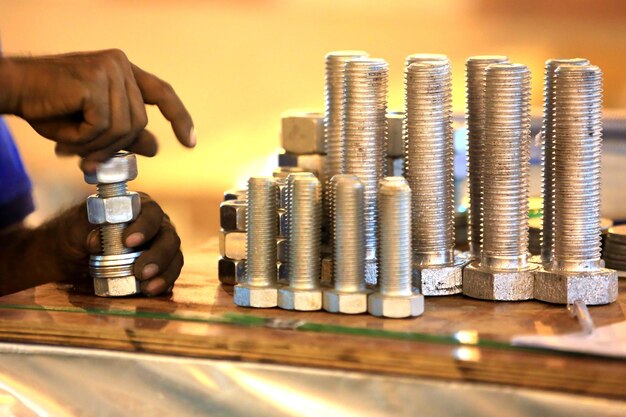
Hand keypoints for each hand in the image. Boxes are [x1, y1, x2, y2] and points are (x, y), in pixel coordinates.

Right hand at [1, 49, 194, 168]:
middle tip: (88, 159)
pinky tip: (66, 137)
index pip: (162, 93)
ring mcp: (110, 70)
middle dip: (114, 147)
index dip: (179, 117)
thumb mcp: (94, 125)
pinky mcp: (95, 81)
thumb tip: (155, 147)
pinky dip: (84, 140)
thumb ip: (124, 133)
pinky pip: (102, 126)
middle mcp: (121, 65)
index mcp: (124, 71)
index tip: (190, 142)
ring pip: (123, 128)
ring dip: (96, 146)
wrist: (14, 90)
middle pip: (138, 123)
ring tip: (71, 147)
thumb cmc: (50, 107)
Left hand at [61, 193, 182, 295]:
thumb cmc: (79, 231)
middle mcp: (157, 226)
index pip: (151, 213)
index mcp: (140, 209)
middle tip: (141, 271)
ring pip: (174, 257)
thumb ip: (85, 228)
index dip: (145, 226)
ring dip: (164, 273)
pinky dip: (163, 283)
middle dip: (158, 255)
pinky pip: (169, 274)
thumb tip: (97, 241)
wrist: (76, 253)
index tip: (128, 242)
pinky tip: (151, 290)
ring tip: (147, 287)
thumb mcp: (76, 225)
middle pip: (169, 237)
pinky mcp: (161, 267)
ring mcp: (161, 247)